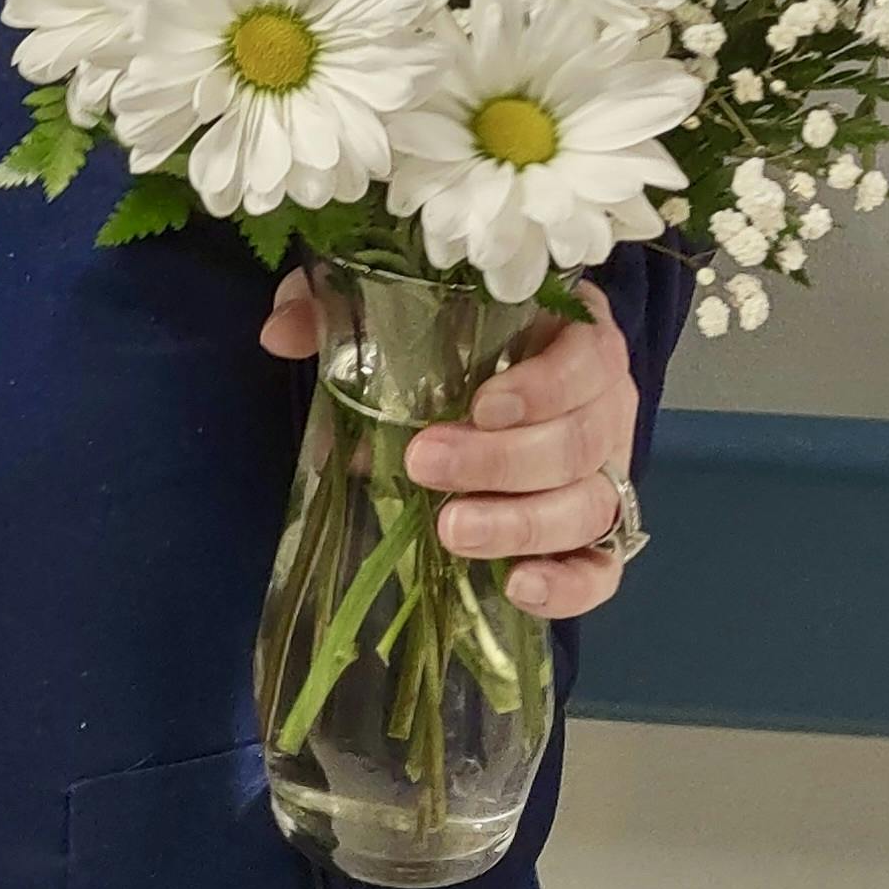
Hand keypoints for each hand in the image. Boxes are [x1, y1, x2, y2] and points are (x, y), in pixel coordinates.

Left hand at [259, 270, 638, 619]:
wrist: (520, 376)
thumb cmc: (467, 330)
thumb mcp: (408, 303)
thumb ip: (345, 303)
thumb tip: (279, 333)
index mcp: (576, 338)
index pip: (582, 359)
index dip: (539, 386)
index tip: (478, 404)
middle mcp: (606, 406)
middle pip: (577, 442)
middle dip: (500, 461)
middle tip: (426, 464)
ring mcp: (609, 473)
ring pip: (589, 507)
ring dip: (520, 524)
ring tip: (451, 531)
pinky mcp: (602, 533)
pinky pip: (603, 569)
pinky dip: (568, 585)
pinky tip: (516, 586)